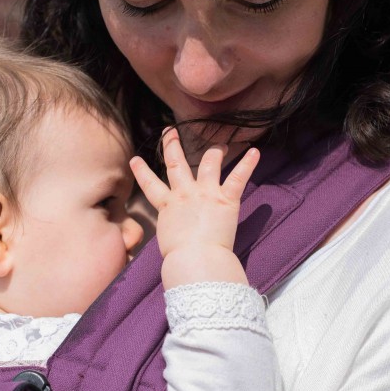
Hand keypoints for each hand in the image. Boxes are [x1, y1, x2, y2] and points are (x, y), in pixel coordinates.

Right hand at [130, 128, 259, 286]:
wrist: (194, 259)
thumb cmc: (180, 258)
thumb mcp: (168, 241)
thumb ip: (172, 232)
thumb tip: (177, 238)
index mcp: (167, 206)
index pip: (150, 185)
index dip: (141, 171)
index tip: (135, 159)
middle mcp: (184, 194)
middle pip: (176, 164)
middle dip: (172, 146)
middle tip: (171, 131)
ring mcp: (205, 193)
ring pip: (208, 164)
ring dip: (214, 152)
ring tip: (220, 145)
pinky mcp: (226, 199)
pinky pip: (238, 177)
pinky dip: (248, 164)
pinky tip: (254, 151)